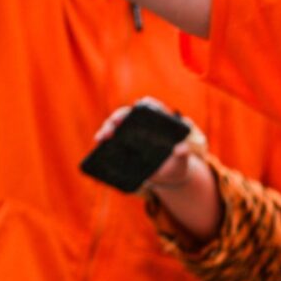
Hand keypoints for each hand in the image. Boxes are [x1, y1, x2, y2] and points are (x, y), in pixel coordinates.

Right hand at [94, 103, 218, 239]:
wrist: (168, 176)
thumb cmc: (177, 163)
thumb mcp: (181, 159)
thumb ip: (182, 154)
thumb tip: (181, 148)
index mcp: (159, 122)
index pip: (152, 107)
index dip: (146, 104)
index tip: (140, 105)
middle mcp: (142, 125)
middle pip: (128, 115)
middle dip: (118, 117)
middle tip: (114, 123)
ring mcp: (130, 135)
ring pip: (115, 126)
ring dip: (106, 128)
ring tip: (101, 137)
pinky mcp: (122, 147)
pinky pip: (110, 142)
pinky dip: (103, 142)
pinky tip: (98, 146)